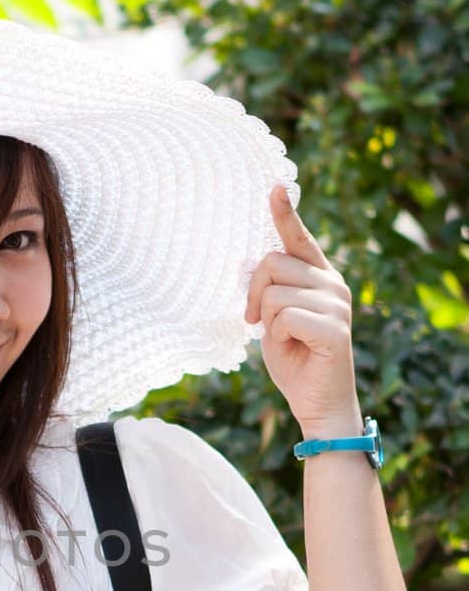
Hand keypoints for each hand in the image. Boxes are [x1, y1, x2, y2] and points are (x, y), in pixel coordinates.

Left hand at [244, 184, 361, 435]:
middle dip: (253, 294)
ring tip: (284, 339)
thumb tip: (253, 266)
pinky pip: (285, 317)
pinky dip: (278, 336)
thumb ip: (270, 291)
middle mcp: (333, 283)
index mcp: (319, 278)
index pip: (299, 239)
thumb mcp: (274, 320)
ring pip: (274, 293)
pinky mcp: (334, 328)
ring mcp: (337, 304)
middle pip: (271, 263)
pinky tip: (294, 348)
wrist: (316, 403)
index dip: (285, 214)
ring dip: (267, 321)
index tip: (275, 187)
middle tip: (257, 322)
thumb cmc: (294, 361)